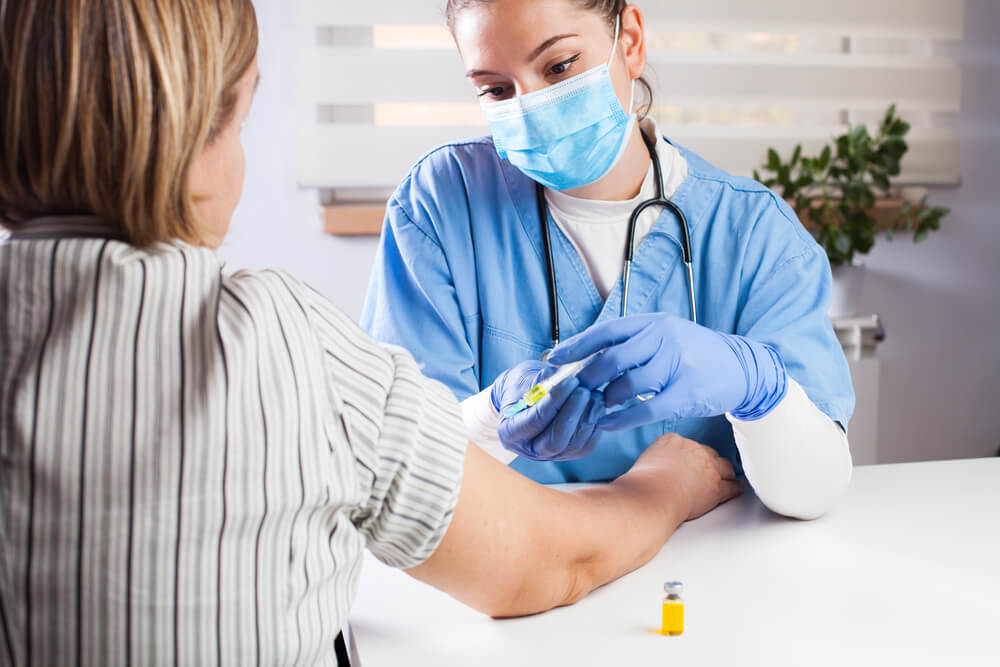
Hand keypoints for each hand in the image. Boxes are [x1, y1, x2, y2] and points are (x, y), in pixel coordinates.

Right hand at [491, 361, 604, 460]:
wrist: (529, 395)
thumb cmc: (524, 385)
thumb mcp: (524, 379)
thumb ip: (541, 382)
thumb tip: (565, 379)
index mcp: (509, 432)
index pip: (534, 421)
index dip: (554, 401)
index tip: (569, 381)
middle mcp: (529, 449)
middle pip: (555, 441)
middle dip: (572, 414)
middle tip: (584, 390)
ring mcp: (550, 455)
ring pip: (574, 445)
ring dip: (587, 418)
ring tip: (594, 394)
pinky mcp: (569, 453)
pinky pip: (586, 445)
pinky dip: (594, 425)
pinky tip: (597, 405)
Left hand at [547, 313, 786, 430]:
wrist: (741, 368)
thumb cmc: (692, 354)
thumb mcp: (664, 335)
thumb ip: (630, 344)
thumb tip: (585, 357)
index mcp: (653, 323)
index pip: (606, 332)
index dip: (576, 346)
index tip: (553, 358)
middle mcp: (664, 339)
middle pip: (611, 359)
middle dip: (586, 378)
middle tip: (572, 391)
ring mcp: (677, 365)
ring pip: (626, 386)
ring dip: (604, 400)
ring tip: (594, 408)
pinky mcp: (686, 393)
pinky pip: (645, 409)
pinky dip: (621, 419)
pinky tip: (608, 424)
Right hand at [622, 433, 742, 521]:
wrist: (654, 495)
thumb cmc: (643, 483)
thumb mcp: (644, 461)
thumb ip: (654, 460)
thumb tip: (652, 469)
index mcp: (674, 441)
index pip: (688, 445)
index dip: (691, 455)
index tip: (689, 461)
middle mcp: (695, 450)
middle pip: (709, 453)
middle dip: (709, 462)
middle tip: (708, 470)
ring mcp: (709, 469)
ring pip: (725, 467)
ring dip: (725, 472)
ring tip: (727, 476)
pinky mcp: (717, 488)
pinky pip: (732, 487)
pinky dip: (736, 488)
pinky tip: (737, 488)